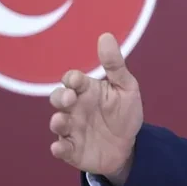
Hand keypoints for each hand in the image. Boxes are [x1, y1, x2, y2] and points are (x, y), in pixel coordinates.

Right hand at [48, 33, 143, 184]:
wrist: (129, 145)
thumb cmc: (124, 113)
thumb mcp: (126, 88)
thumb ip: (115, 65)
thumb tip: (105, 36)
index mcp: (86, 90)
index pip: (72, 80)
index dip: (72, 80)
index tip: (76, 81)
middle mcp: (74, 108)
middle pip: (58, 99)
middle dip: (60, 98)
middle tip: (69, 99)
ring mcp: (72, 129)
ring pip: (57, 123)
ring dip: (57, 122)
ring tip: (61, 121)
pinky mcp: (73, 150)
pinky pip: (62, 149)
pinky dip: (59, 148)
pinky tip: (59, 148)